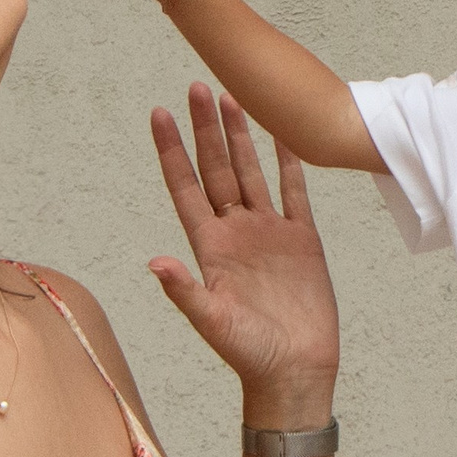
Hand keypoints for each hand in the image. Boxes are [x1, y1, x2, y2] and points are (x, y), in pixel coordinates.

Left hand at [148, 84, 338, 409]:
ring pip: (249, 172)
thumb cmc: (250, 354)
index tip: (159, 114)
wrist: (295, 371)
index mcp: (210, 247)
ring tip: (229, 97)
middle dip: (205, 129)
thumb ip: (185, 291)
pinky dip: (287, 162)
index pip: (185, 188)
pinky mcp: (301, 240)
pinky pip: (293, 191)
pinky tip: (280, 133)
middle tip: (196, 86)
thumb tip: (156, 263)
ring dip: (239, 136)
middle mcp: (235, 232)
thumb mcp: (212, 322)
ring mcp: (268, 233)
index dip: (172, 151)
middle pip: (215, 169)